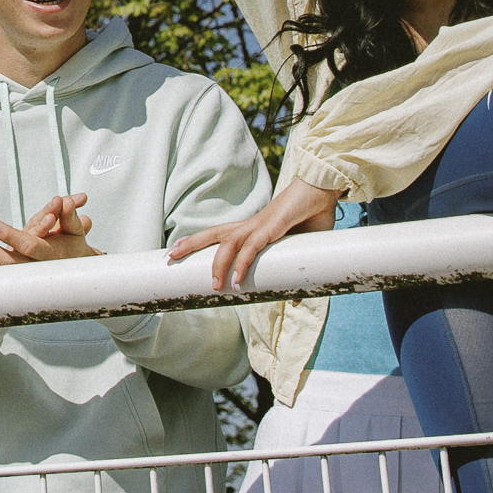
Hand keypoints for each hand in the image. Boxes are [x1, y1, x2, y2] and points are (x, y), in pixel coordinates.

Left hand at [0, 193, 97, 266]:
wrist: (75, 272)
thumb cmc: (74, 246)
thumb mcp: (74, 230)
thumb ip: (69, 215)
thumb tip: (64, 201)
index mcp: (51, 256)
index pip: (28, 246)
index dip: (10, 235)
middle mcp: (37, 269)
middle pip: (9, 262)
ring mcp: (27, 275)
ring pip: (1, 270)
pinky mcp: (18, 277)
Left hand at [166, 175, 339, 291]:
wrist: (322, 190)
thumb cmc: (311, 216)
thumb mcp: (299, 252)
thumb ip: (293, 275)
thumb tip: (294, 301)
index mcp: (252, 229)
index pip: (220, 236)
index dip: (200, 243)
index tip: (179, 250)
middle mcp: (250, 226)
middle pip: (212, 234)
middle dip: (190, 245)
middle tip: (169, 257)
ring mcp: (259, 226)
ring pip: (227, 243)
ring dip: (217, 265)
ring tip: (214, 286)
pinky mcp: (272, 228)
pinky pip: (251, 249)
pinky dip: (242, 264)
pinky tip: (237, 280)